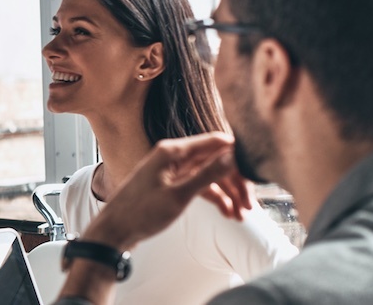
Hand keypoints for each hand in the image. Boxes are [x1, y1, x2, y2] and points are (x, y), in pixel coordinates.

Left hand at [85, 133, 249, 250]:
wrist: (115, 231)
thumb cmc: (141, 213)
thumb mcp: (179, 195)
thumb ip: (207, 175)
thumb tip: (233, 155)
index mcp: (172, 151)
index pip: (215, 142)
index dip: (237, 156)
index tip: (257, 173)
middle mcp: (172, 156)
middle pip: (214, 160)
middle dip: (235, 182)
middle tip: (249, 205)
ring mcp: (172, 170)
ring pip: (209, 175)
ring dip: (227, 193)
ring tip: (241, 215)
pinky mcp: (171, 184)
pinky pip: (199, 185)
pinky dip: (214, 197)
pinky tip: (227, 213)